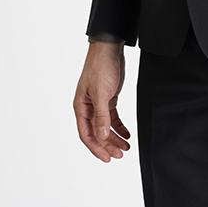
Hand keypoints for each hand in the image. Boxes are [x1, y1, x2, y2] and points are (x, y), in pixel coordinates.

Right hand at [73, 41, 130, 162]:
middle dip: (108, 145)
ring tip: (126, 147)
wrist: (109, 48)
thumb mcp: (102, 93)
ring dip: (115, 137)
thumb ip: (101, 116)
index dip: (96, 148)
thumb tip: (100, 136)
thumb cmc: (100, 67)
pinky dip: (119, 126)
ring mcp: (98, 103)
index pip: (87, 134)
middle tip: (120, 154)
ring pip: (105, 126)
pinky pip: (112, 117)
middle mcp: (88, 107)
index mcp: (81, 107)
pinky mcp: (108, 98)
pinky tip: (126, 133)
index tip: (108, 158)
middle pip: (97, 132)